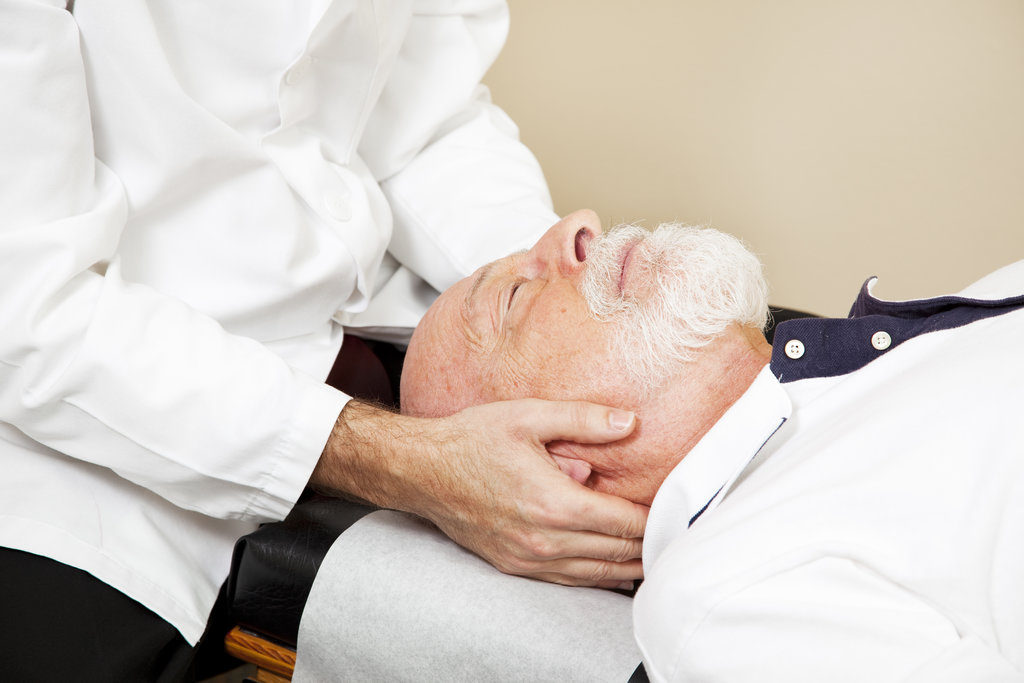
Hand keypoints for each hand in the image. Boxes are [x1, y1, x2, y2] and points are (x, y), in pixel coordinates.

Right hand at [312, 399, 647, 587]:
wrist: (423, 471)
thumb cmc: (473, 439)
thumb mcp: (529, 416)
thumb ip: (584, 420)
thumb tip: (630, 423)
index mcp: (554, 503)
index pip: (625, 523)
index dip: (657, 518)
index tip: (676, 509)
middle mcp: (544, 540)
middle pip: (617, 554)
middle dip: (651, 545)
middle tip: (677, 533)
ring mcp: (528, 559)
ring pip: (597, 574)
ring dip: (629, 567)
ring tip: (656, 555)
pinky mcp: (515, 566)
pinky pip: (570, 581)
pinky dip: (599, 577)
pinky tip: (614, 569)